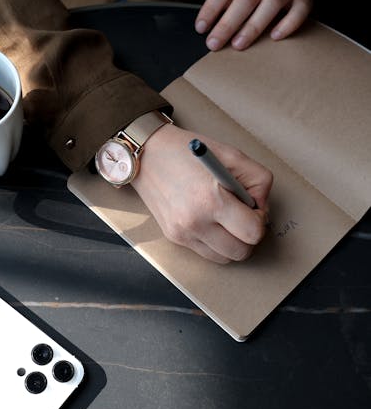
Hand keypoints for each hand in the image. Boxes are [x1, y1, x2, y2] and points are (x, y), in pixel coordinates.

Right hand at [131, 124, 272, 263]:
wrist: (147, 153)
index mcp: (211, 200)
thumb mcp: (232, 155)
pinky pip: (205, 253)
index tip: (254, 208)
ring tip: (225, 218)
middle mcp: (194, 222)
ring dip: (231, 242)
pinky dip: (214, 242)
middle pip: (241, 252)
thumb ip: (258, 181)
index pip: (252, 233)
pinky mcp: (173, 237)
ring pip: (224, 258)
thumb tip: (262, 207)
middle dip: (248, 235)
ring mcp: (182, 233)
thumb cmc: (187, 150)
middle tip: (242, 216)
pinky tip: (209, 220)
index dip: (260, 220)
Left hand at [194, 0, 312, 50]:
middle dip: (227, 23)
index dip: (211, 7)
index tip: (201, 28)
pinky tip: (275, 37)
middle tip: (214, 44)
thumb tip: (209, 27)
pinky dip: (287, 24)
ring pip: (271, 4)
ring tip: (238, 45)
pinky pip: (299, 10)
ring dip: (253, 26)